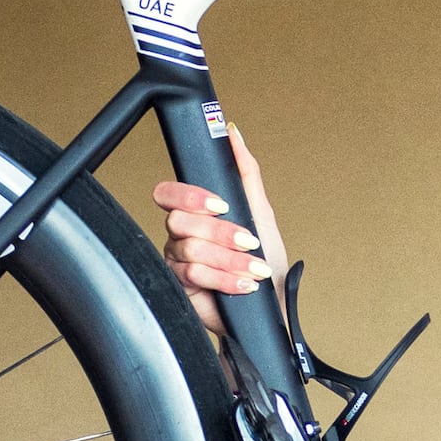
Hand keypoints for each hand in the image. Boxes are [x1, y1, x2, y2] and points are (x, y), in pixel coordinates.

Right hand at [151, 139, 285, 298]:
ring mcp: (178, 261)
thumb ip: (245, 171)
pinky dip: (226, 279)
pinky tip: (244, 285)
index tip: (222, 205)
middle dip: (222, 233)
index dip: (189, 196)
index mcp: (195, 213)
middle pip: (180, 222)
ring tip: (255, 268)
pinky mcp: (182, 287)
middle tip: (250, 242)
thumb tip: (233, 133)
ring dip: (231, 260)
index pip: (168, 193)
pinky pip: (194, 275)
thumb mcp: (261, 212)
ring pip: (191, 250)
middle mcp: (181, 235)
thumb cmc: (267, 261)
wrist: (271, 307)